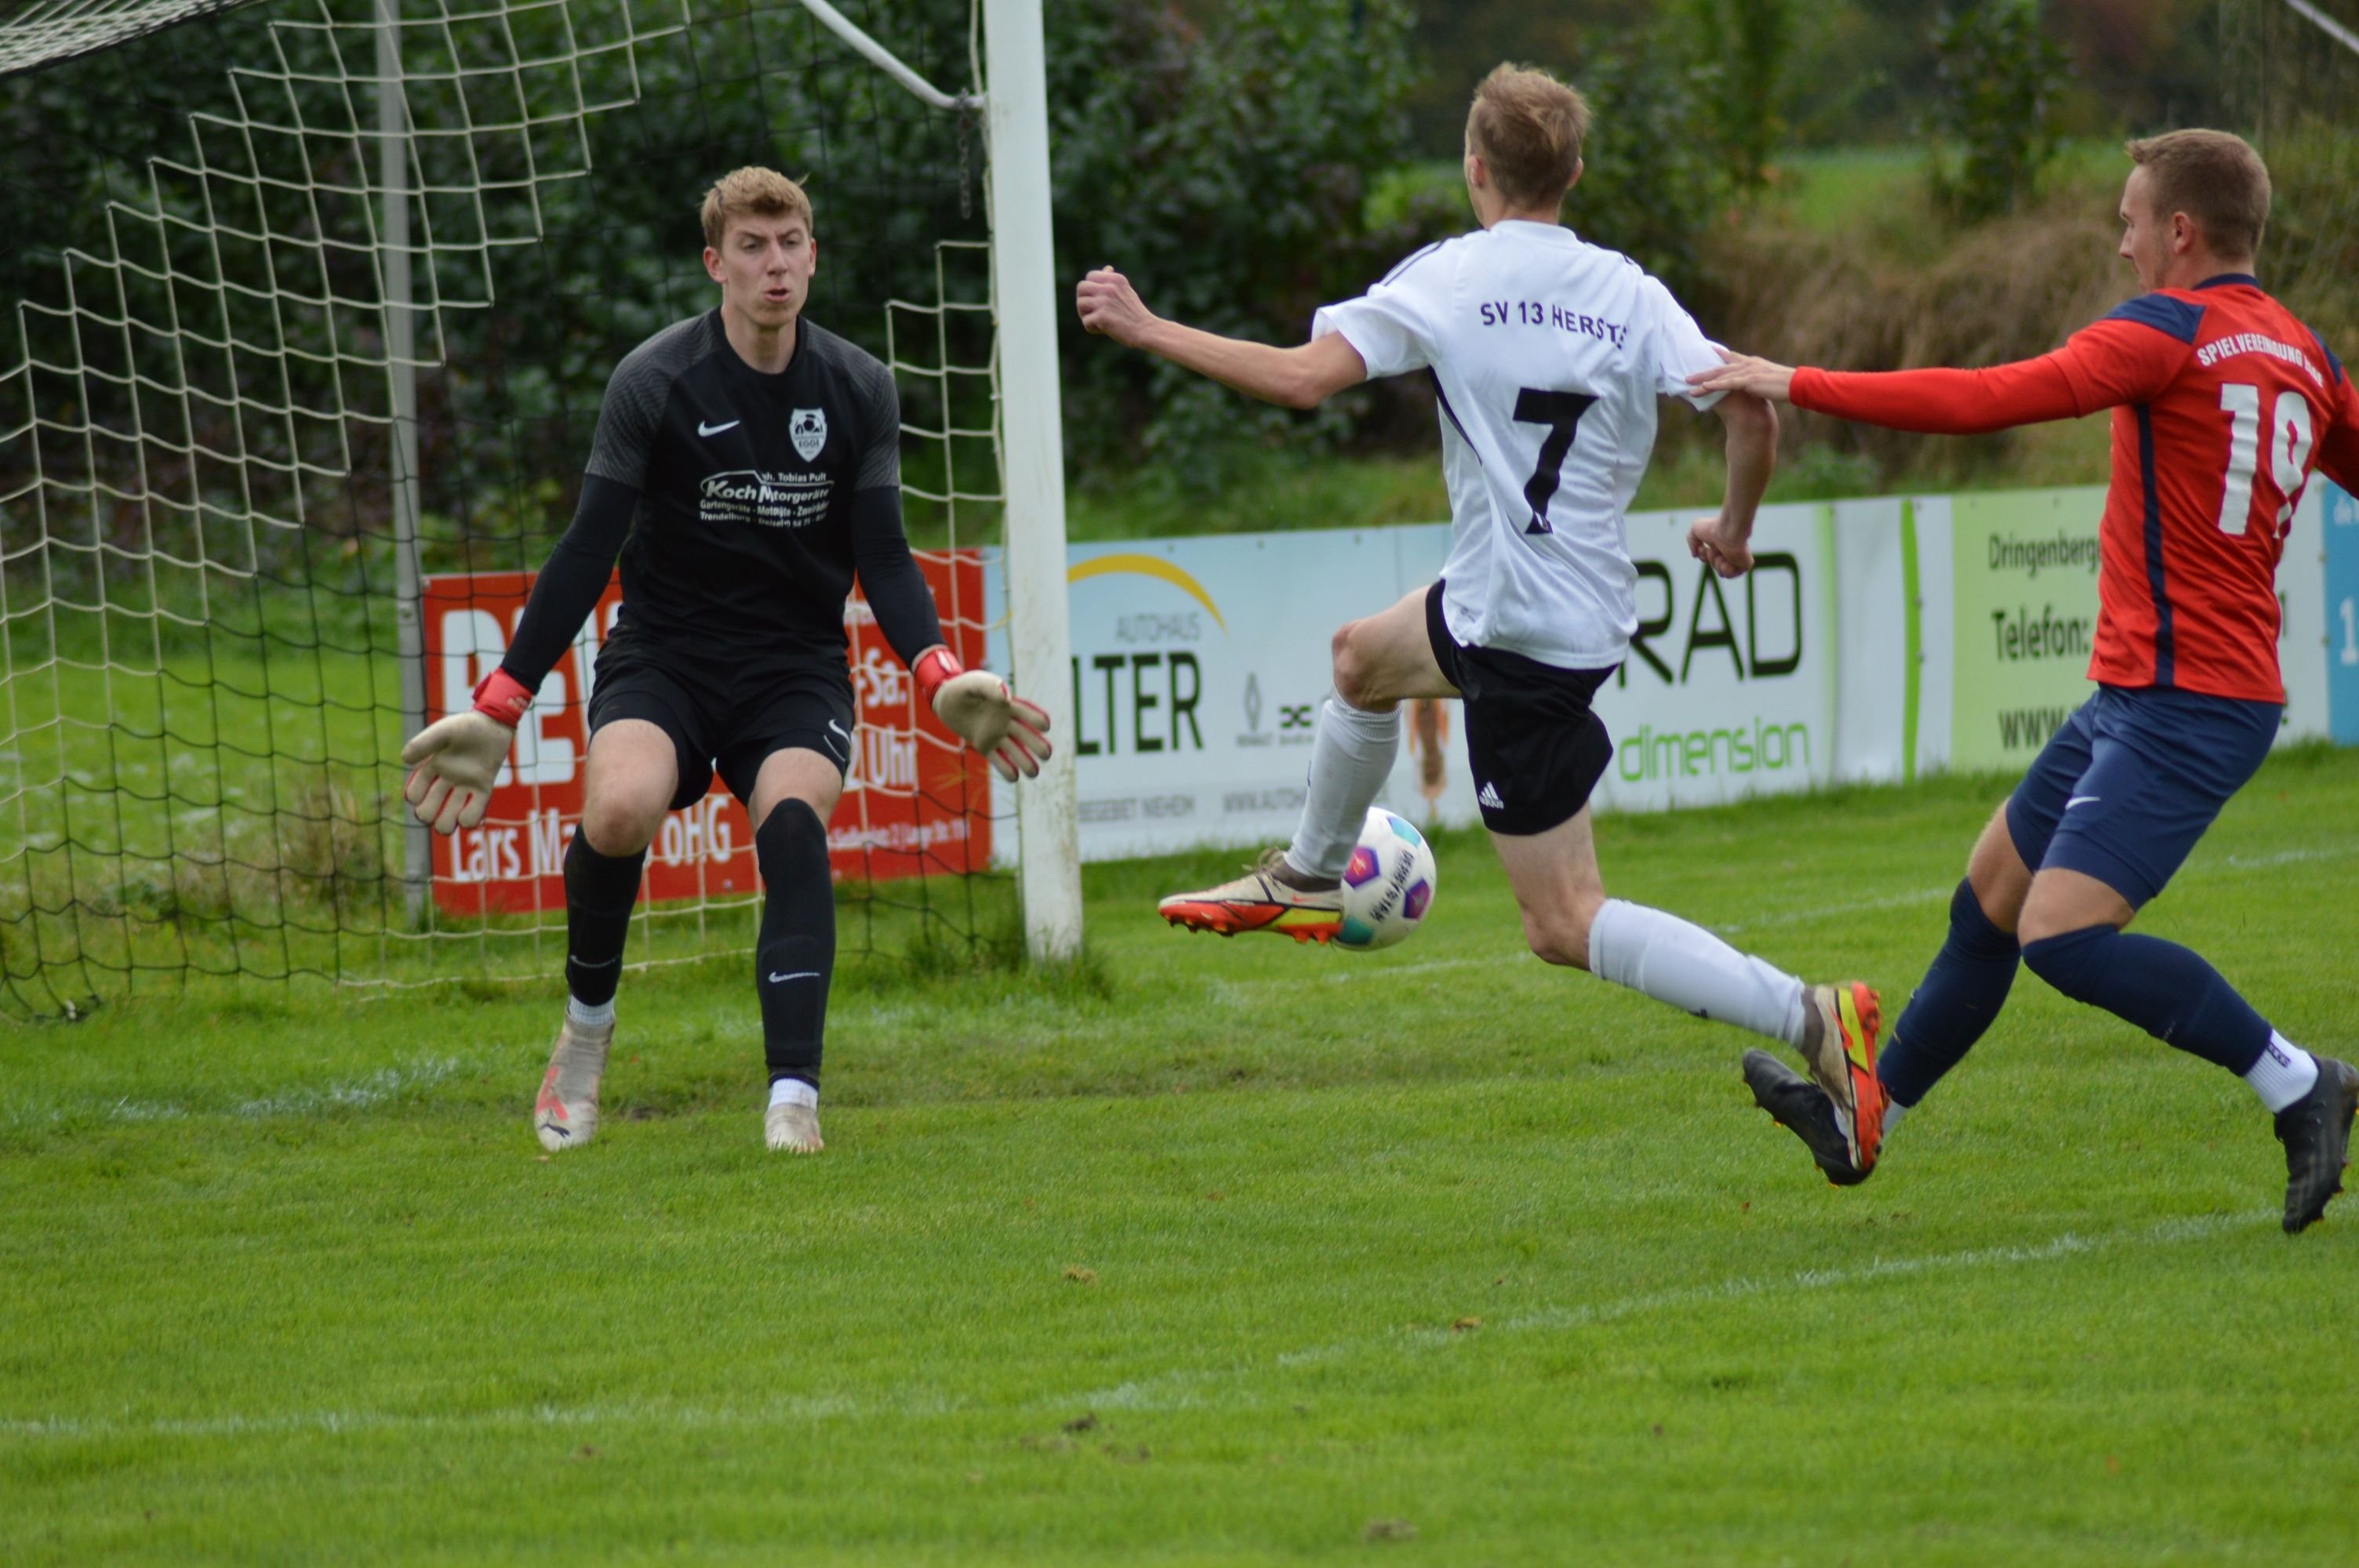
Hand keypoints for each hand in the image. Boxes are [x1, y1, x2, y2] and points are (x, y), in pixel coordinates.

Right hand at [400, 710, 514, 833]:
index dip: (414, 797)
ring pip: (448, 819)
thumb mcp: (442, 732)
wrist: (494, 724)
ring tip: (453, 818)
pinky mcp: (483, 789)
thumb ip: (423, 744)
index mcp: (431, 768)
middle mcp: (446, 781)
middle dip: (428, 815)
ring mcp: (464, 787)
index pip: (414, 794)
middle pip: (427, 812)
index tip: (423, 787)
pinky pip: (473, 815)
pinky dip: (469, 820)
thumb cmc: (466, 727)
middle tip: (438, 806)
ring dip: (446, 824)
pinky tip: (469, 814)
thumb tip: (405, 761)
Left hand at [933, 671, 1052, 780]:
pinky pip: (998, 760)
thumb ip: (990, 686)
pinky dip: (1006, 768)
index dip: (1038, 720)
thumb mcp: (975, 682)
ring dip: (1026, 762)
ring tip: (1034, 773)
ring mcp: (996, 736)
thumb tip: (1006, 697)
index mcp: (1008, 706)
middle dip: (1038, 745)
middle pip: (1026, 736)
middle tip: (1046, 755)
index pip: (1028, 714)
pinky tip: (1014, 777)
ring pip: (1015, 751)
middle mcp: (1006, 722)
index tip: (1045, 727)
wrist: (946, 700)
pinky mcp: (984, 746)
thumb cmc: (963, 688)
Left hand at [1075, 267, 1155, 346]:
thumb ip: (1112, 281)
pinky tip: (1104, 330)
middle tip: (1093, 311)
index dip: (1090, 290)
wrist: (1146, 330)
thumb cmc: (1135, 313)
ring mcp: (1104, 301)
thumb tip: (1107, 268)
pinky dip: (1092, 328)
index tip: (1098, 300)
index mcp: (1115, 279)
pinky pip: (1086, 322)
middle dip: (1084, 300)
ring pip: (1080, 304)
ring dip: (1086, 315)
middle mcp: (1109, 287)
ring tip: (1098, 322)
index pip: (1090, 276)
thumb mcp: (1126, 291)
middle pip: (1081, 287)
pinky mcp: (1101, 316)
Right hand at [1687, 513, 1753, 577]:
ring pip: (1722, 573)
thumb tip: (1695, 555)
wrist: (1729, 530)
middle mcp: (1730, 552)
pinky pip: (1732, 575)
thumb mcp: (1695, 530)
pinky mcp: (1745, 564)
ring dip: (1717, 565)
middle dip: (1711, 560)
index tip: (1703, 548)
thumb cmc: (1714, 528)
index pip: (1710, 558)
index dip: (1703, 556)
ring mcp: (1738, 559)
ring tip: (1721, 556)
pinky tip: (1727, 561)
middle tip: (1713, 551)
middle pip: (1715, 566)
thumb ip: (1692, 541)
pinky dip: (1726, 570)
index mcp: (1721, 545)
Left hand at [1688, 351, 1797, 402]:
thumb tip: (1751, 383)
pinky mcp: (1749, 381)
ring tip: (1688, 384)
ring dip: (1703, 380)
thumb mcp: (1768, 378)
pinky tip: (1703, 388)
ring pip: (1720, 375)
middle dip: (1703, 371)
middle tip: (1688, 375)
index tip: (1704, 352)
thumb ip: (1756, 379)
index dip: (1716, 355)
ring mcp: (1748, 371)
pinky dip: (1715, 385)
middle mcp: (1748, 364)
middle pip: (1720, 367)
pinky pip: (1728, 383)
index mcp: (1752, 363)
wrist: (1797, 384)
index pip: (1730, 357)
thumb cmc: (1785, 385)